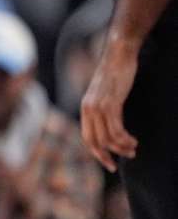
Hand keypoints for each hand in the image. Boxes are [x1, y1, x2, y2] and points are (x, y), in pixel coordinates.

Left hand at [81, 39, 139, 171]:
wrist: (118, 55)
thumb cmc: (115, 75)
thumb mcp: (106, 96)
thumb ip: (106, 111)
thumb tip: (112, 129)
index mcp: (85, 109)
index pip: (87, 138)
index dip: (98, 154)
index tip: (110, 163)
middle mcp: (88, 109)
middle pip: (95, 142)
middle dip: (109, 155)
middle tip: (127, 157)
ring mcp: (98, 106)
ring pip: (107, 138)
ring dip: (122, 147)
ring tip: (133, 148)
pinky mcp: (110, 103)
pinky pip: (116, 129)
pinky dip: (125, 139)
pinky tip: (133, 140)